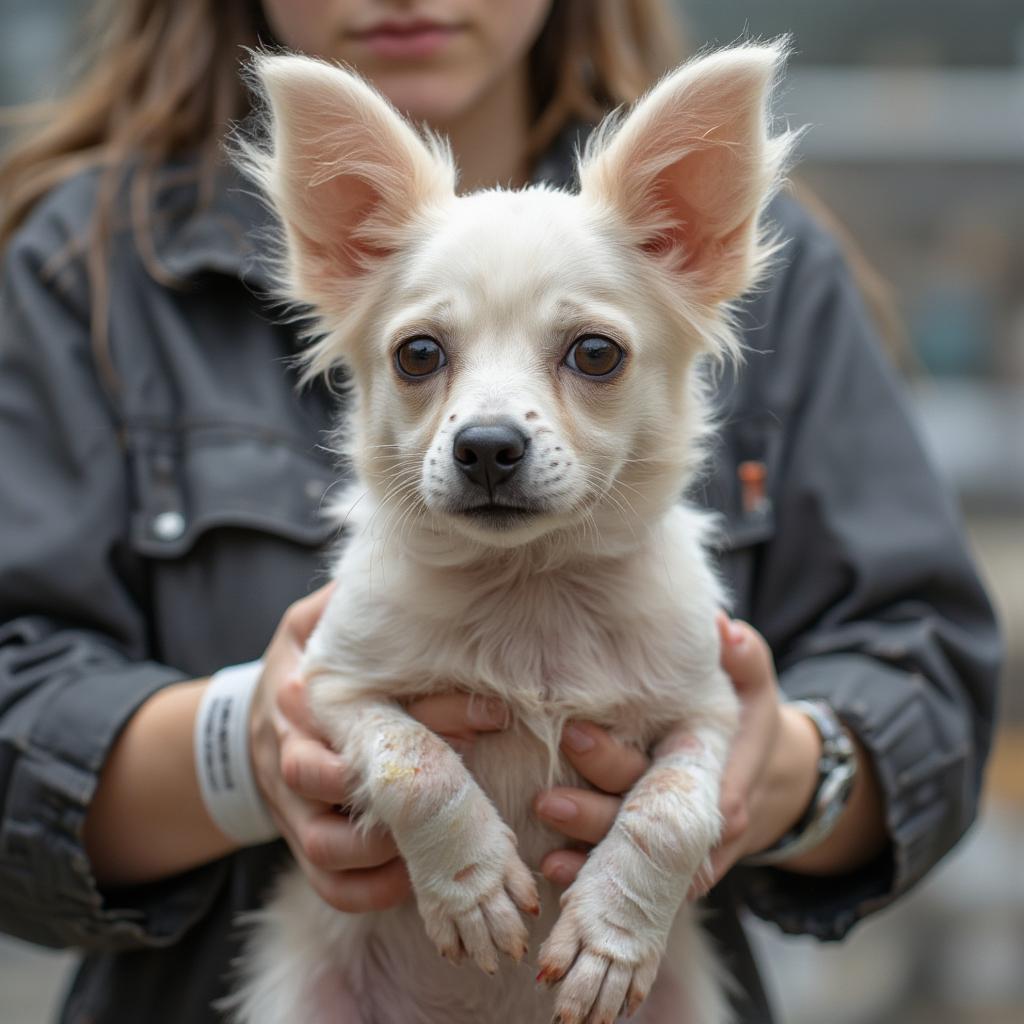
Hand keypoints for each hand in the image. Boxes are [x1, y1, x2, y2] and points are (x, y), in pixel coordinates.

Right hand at [250, 587, 509, 911]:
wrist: (249, 723)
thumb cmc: (303, 665)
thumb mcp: (313, 622)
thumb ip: (349, 602)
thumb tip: (410, 568)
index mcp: (300, 691)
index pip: (358, 703)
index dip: (430, 709)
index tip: (493, 709)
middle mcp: (290, 750)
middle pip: (332, 774)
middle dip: (404, 778)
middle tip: (470, 779)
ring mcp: (290, 804)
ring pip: (325, 843)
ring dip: (383, 849)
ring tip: (444, 842)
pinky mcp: (297, 842)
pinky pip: (326, 883)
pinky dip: (367, 890)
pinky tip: (412, 879)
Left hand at [534, 615, 822, 893]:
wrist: (771, 779)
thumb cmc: (747, 719)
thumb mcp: (754, 684)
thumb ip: (743, 656)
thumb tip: (721, 627)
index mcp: (718, 770)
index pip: (665, 772)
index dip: (617, 759)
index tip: (572, 732)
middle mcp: (703, 818)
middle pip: (643, 820)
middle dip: (593, 813)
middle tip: (544, 799)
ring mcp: (687, 849)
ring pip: (637, 862)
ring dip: (588, 858)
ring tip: (544, 851)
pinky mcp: (670, 865)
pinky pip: (635, 880)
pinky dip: (595, 879)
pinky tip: (555, 872)